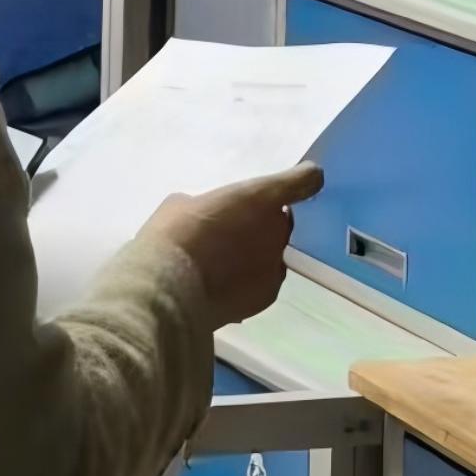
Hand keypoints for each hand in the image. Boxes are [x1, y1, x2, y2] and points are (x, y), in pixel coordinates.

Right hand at [142, 166, 320, 326]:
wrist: (170, 287)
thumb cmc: (174, 234)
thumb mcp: (183, 204)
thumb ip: (209, 205)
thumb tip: (207, 215)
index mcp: (260, 197)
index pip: (304, 180)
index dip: (305, 179)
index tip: (303, 180)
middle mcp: (277, 230)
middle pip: (283, 223)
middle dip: (265, 225)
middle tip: (235, 232)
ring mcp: (276, 265)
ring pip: (274, 254)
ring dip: (257, 254)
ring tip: (225, 263)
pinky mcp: (268, 296)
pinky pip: (264, 281)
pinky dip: (250, 281)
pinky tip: (223, 284)